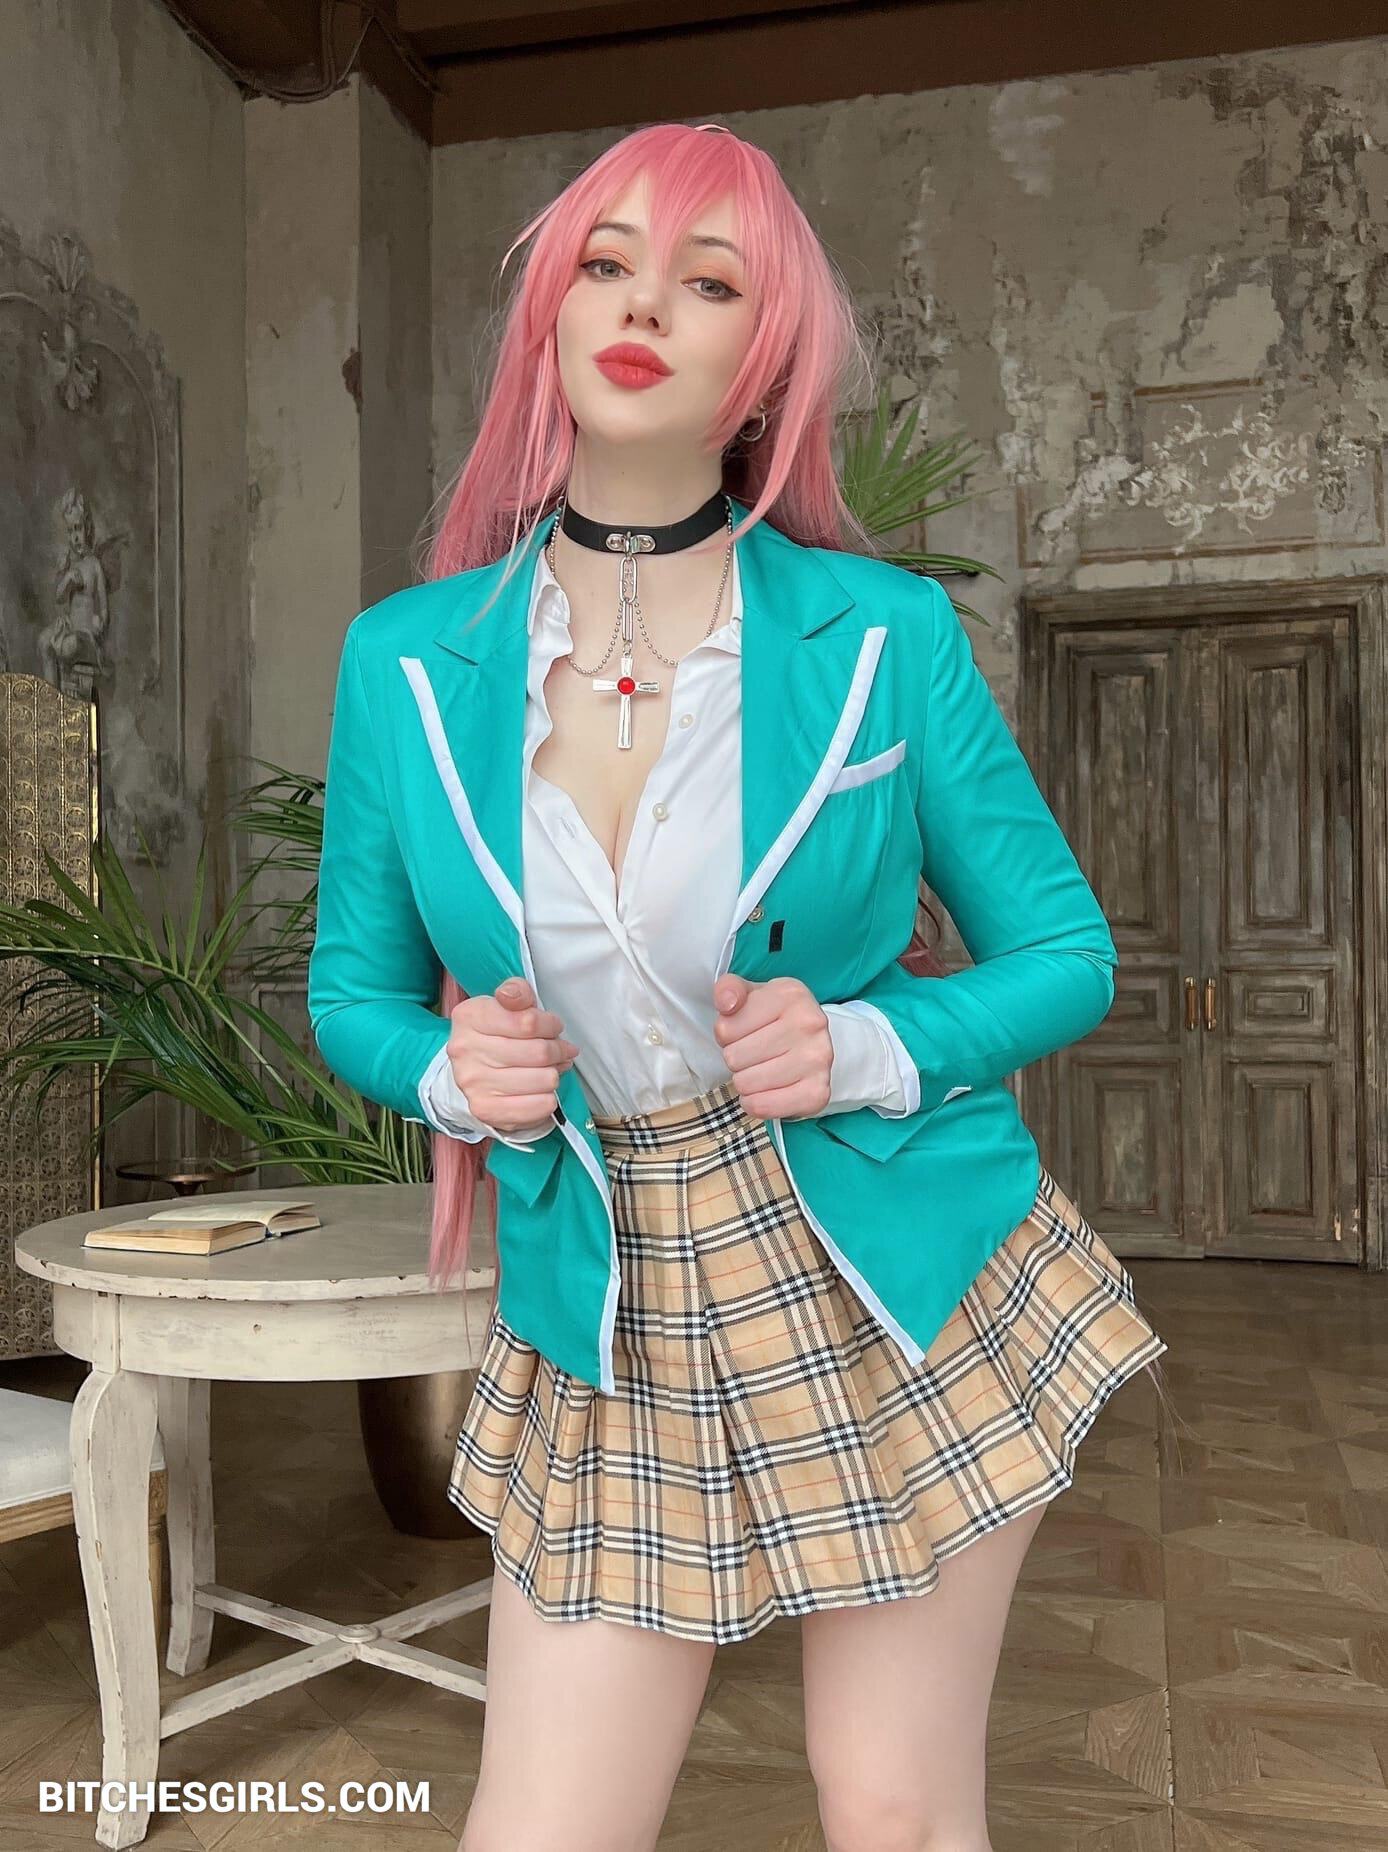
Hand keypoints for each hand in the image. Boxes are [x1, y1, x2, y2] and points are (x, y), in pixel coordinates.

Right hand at [446, 977, 578, 1133]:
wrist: (472, 1070)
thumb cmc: (496, 1034)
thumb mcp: (505, 1005)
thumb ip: (516, 992)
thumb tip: (513, 996)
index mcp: (469, 1017)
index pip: (528, 1022)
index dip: (550, 1025)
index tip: (554, 1028)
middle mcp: (465, 1050)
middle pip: (538, 1052)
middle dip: (557, 1050)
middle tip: (560, 1050)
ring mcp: (473, 1083)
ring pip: (544, 1079)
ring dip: (554, 1074)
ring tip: (550, 1069)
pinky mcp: (485, 1110)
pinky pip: (539, 1106)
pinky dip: (548, 1099)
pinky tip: (541, 1090)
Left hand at [711, 974, 831, 1120]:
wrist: (815, 1043)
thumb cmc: (775, 1019)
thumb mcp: (751, 995)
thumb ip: (729, 990)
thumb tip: (726, 1003)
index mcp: (790, 994)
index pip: (725, 1029)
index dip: (725, 1034)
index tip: (742, 1032)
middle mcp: (810, 1024)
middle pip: (734, 1057)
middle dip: (736, 1058)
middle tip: (753, 1053)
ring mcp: (818, 1060)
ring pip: (746, 1083)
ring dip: (745, 1080)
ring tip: (761, 1069)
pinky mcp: (817, 1093)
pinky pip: (763, 1107)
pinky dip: (756, 1103)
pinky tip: (765, 1090)